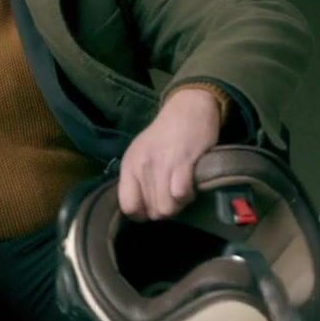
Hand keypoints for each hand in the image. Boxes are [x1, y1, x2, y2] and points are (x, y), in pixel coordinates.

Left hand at [118, 88, 221, 219]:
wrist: (189, 107)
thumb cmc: (166, 134)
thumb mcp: (143, 153)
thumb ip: (138, 179)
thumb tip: (143, 209)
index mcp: (129, 165)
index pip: (128, 206)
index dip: (143, 213)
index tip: (154, 206)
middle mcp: (142, 166)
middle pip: (152, 211)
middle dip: (166, 207)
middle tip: (174, 193)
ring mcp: (162, 164)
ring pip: (167, 207)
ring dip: (179, 203)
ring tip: (183, 189)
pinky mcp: (183, 161)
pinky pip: (181, 194)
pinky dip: (188, 194)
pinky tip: (191, 184)